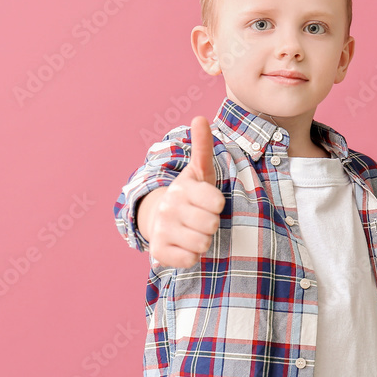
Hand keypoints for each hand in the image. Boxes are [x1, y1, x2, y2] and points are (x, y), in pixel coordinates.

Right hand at [146, 116, 224, 268]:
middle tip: (201, 218)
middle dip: (211, 224)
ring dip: (203, 240)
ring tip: (193, 230)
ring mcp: (162, 229)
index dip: (217, 205)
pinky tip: (185, 244)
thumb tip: (200, 117)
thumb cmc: (191, 195)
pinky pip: (189, 260)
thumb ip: (202, 146)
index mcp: (182, 188)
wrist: (162, 219)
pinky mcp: (159, 251)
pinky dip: (192, 256)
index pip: (217, 202)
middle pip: (211, 225)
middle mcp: (169, 207)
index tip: (209, 201)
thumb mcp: (200, 171)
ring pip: (202, 243)